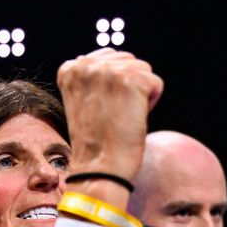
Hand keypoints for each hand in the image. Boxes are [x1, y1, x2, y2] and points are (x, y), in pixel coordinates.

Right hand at [56, 48, 162, 180]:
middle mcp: (85, 64)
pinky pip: (156, 83)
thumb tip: (120, 60)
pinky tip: (132, 119)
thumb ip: (94, 78)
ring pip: (143, 70)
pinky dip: (151, 104)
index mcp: (70, 68)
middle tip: (112, 115)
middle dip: (128, 87)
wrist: (98, 168)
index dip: (113, 87)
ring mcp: (108, 71)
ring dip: (140, 95)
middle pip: (127, 61)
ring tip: (121, 117)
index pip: (109, 58)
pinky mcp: (131, 80)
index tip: (101, 110)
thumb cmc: (94, 142)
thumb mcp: (83, 101)